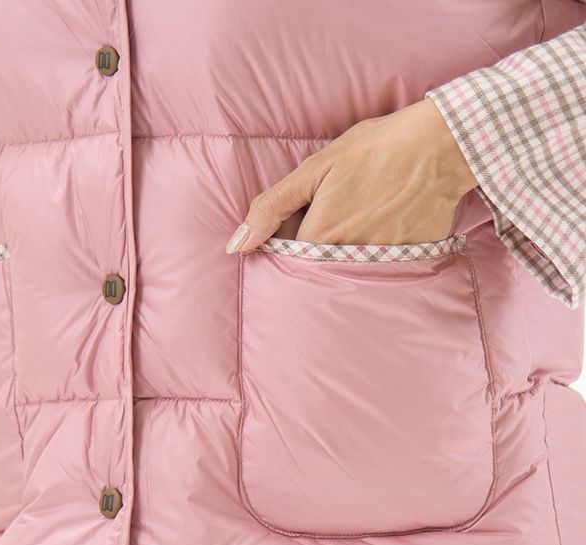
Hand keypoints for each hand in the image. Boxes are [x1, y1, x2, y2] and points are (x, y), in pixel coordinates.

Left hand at [225, 97, 478, 252]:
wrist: (440, 145)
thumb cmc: (374, 149)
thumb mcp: (315, 169)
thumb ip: (271, 207)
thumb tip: (236, 246)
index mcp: (321, 236)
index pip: (290, 258)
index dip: (293, 240)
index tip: (304, 221)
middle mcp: (349, 257)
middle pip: (321, 266)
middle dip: (321, 247)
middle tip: (341, 214)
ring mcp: (383, 261)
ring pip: (351, 267)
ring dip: (350, 249)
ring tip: (365, 215)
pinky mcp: (410, 259)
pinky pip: (384, 266)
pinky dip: (380, 250)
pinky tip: (388, 222)